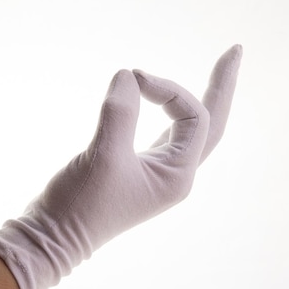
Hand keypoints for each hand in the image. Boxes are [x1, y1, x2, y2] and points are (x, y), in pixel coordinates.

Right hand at [0, 44, 242, 288]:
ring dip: (197, 98)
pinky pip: (165, 134)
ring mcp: (158, 172)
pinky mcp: (137, 169)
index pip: (193, 116)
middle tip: (235, 50)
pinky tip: (167, 101)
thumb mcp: (104, 155)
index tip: (134, 78)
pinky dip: (168, 111)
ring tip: (218, 70)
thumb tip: (128, 75)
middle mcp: (175, 174)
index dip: (168, 89)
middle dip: (221, 86)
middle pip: (210, 123)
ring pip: (189, 129)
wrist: (53, 237)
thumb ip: (120, 112)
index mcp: (178, 174)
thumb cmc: (81, 204)